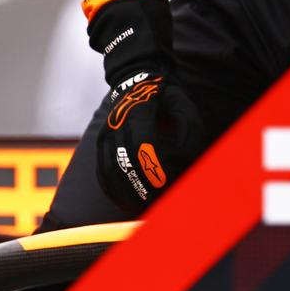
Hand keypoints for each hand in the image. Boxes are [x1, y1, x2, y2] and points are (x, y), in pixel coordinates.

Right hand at [96, 69, 204, 213]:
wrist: (135, 81)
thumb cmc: (166, 96)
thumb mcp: (183, 104)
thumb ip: (189, 129)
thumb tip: (186, 158)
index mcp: (138, 109)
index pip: (142, 143)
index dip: (154, 166)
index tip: (167, 183)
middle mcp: (117, 122)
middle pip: (125, 161)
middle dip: (142, 186)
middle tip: (160, 204)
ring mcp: (105, 133)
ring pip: (110, 169)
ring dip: (127, 194)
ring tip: (144, 209)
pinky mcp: (99, 144)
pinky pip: (102, 172)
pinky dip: (113, 191)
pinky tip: (126, 204)